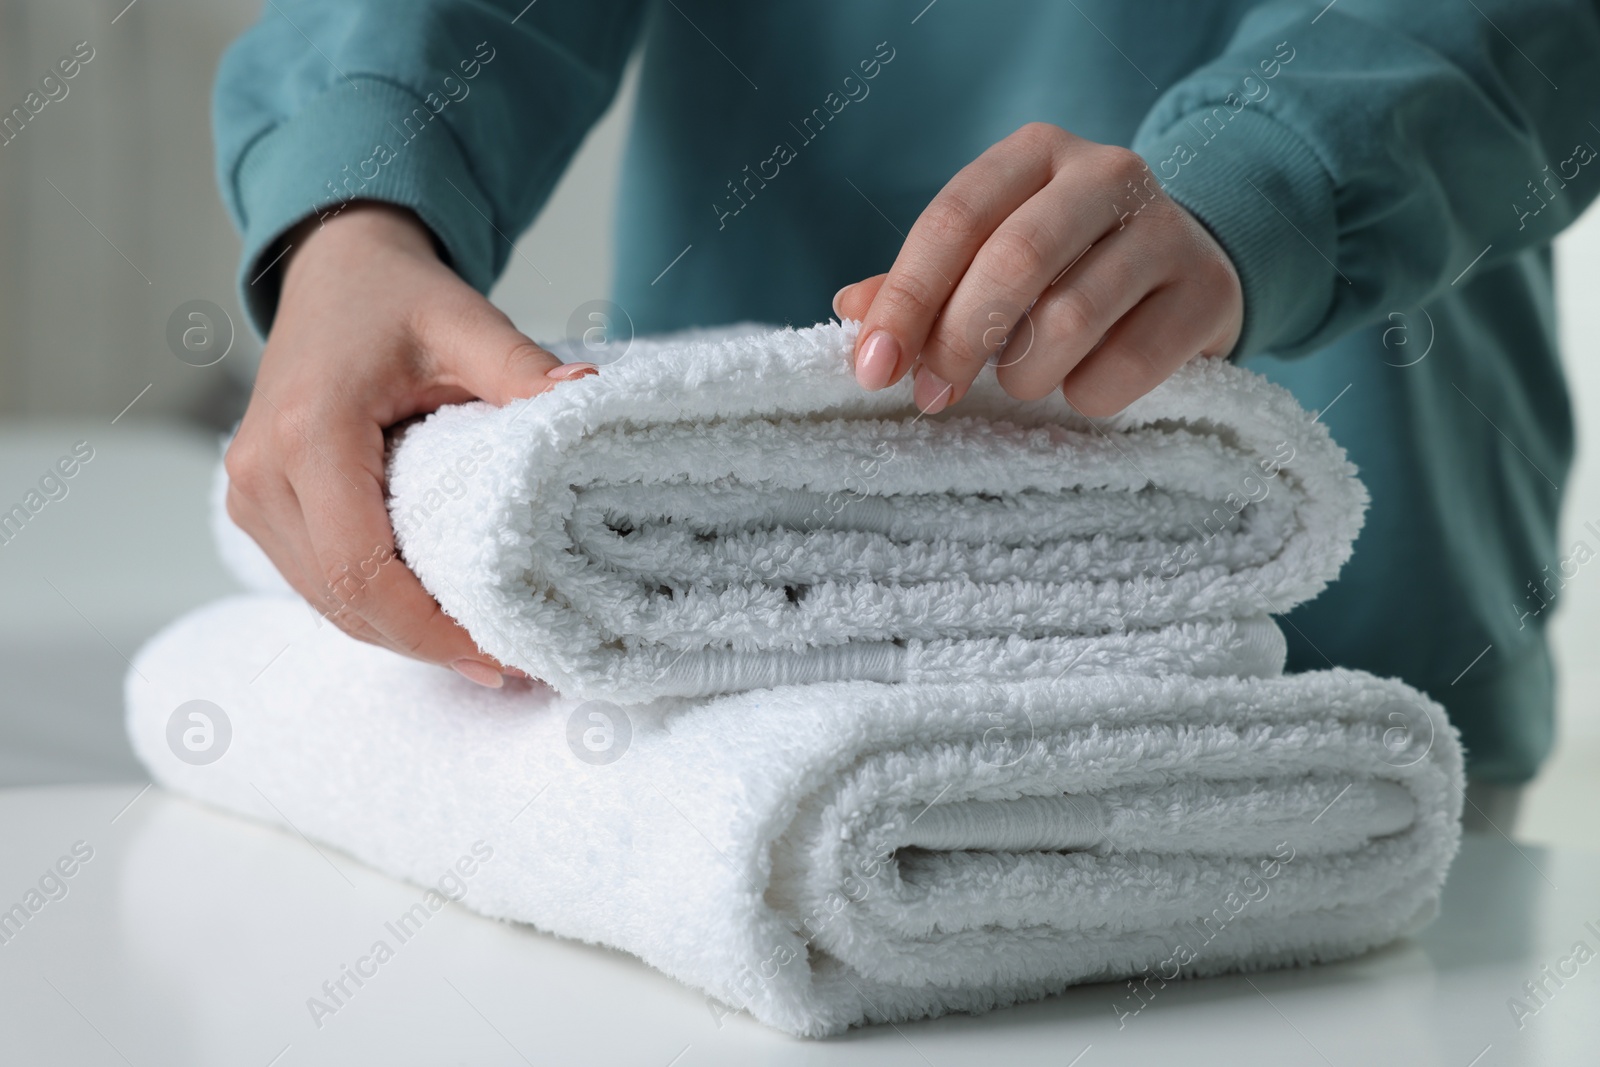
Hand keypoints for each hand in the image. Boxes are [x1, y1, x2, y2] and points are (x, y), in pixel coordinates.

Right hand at [224, 202, 593, 686]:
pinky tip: (439, 622)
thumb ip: (523, 367)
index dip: (432, 631)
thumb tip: (591, 400)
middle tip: (513, 667)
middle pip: (344, 602)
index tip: (503, 656)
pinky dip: (376, 610)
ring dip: (403, 638)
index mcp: (308, 434)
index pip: (363, 570)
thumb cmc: (393, 293)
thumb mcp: (465, 319)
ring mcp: (252, 496)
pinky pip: (318, 582)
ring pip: (327, 604)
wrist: (332, 268)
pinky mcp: (261, 505)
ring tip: (487, 655)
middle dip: (428, 647)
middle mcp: (263, 475)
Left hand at [834, 123, 1242, 415]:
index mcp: (1034, 154)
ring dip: (1024, 375)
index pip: (954, 218)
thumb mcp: (992, 257)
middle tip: (931, 397)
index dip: (906, 298)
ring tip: (1021, 381)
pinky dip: (1086, 394)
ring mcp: (1166, 229)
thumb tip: (853, 310)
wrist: (1189, 268)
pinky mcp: (1206, 291)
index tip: (872, 368)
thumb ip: (925, 284)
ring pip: (1069, 320)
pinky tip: (1082, 385)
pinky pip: (1126, 367)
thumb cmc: (1066, 267)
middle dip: (957, 341)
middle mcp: (1106, 173)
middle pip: (1014, 261)